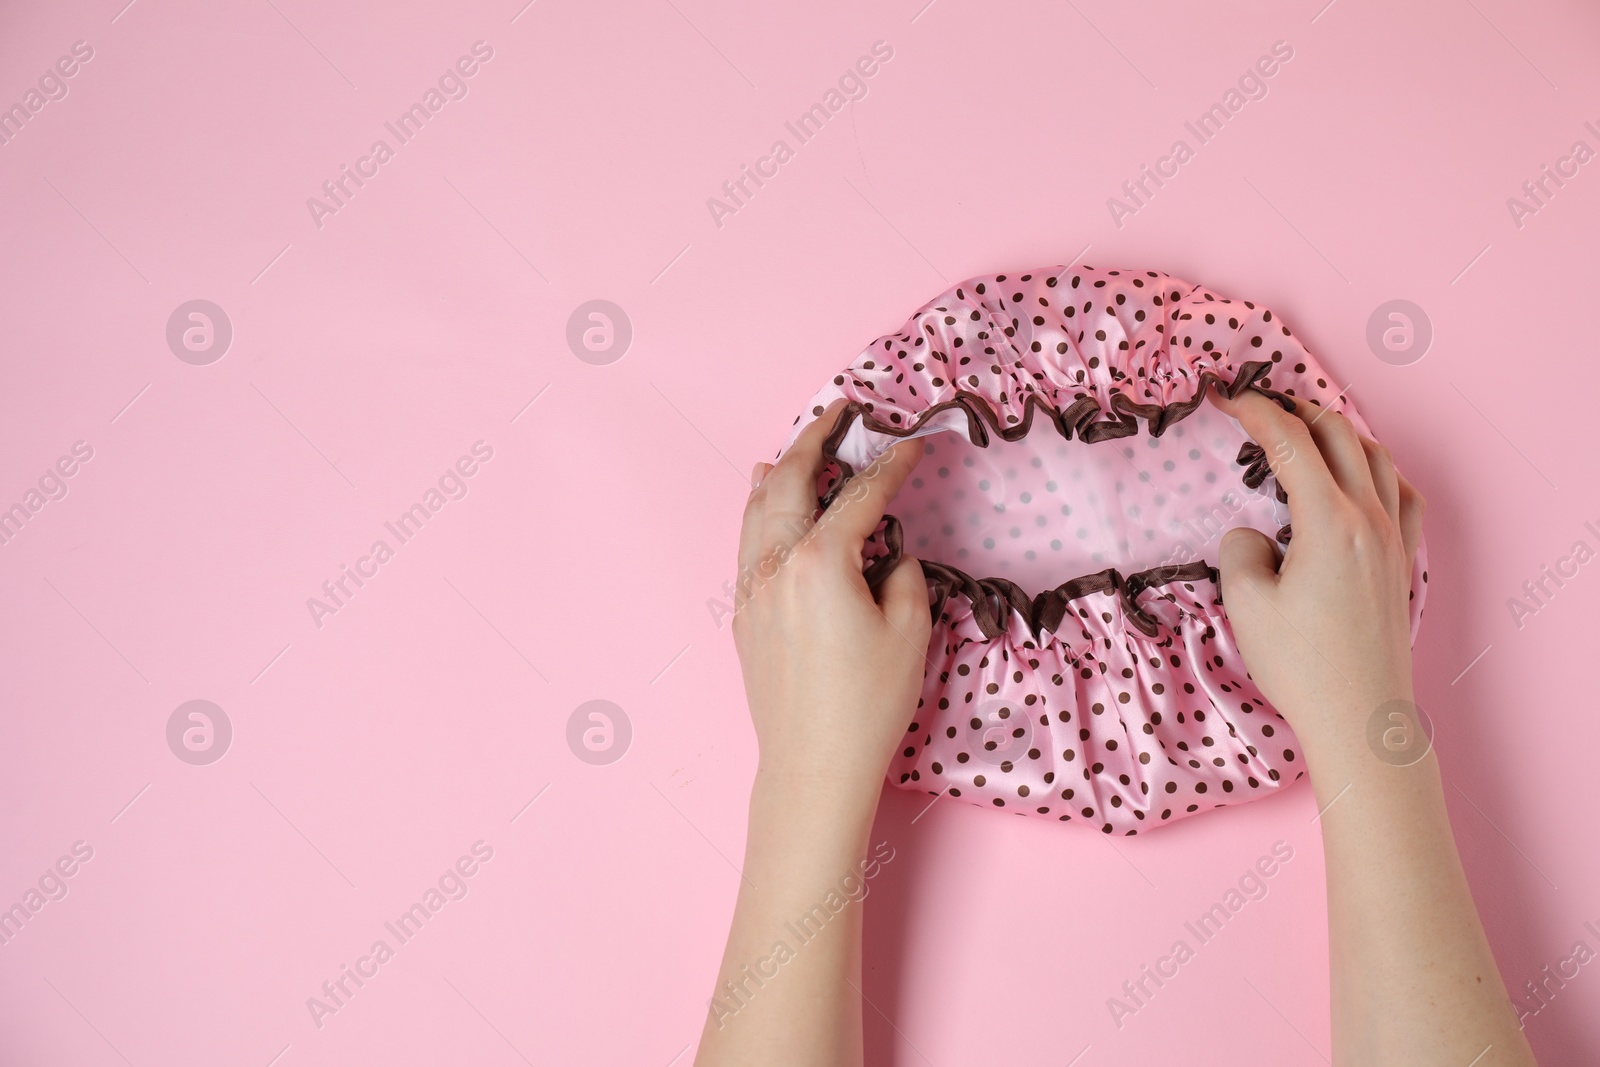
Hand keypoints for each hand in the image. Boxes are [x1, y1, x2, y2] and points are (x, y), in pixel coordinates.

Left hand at [734, 399, 931, 812]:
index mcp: (820, 561)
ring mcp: (752, 589)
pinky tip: (763, 503)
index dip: (890, 465)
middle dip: (814, 441)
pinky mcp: (744, 616)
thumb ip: (903, 576)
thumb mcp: (909, 632)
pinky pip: (746, 542)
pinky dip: (758, 510)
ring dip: (778, 471)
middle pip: (789, 482)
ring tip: (795, 448)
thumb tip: (887, 558)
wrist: (813, 764)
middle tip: (838, 415)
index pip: (860, 495)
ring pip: (756, 509)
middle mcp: (776, 565)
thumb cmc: (868, 703)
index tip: (911, 444)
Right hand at [1208, 386, 1424, 760]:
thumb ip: (1241, 550)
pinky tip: (1361, 479)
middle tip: (1257, 407)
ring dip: (1337, 432)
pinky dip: (1377, 469)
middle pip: (1339, 434)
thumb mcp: (1246, 604)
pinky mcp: (1404, 562)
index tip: (1223, 397)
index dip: (1253, 411)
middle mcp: (1370, 519)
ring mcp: (1395, 539)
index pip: (1290, 442)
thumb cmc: (1301, 666)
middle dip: (1295, 409)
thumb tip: (1254, 535)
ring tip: (1304, 433)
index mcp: (1329, 521)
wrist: (1360, 717)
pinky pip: (1402, 493)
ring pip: (1376, 456)